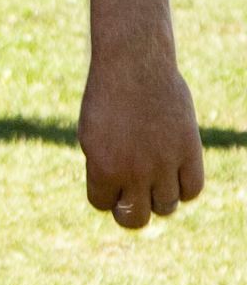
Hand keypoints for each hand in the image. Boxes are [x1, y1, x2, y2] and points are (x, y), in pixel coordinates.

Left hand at [78, 46, 204, 226]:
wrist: (134, 65)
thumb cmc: (107, 99)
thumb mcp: (92, 137)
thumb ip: (104, 171)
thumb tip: (123, 198)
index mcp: (103, 169)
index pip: (103, 204)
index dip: (106, 192)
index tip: (109, 174)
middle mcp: (134, 171)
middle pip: (136, 220)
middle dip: (132, 210)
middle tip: (133, 191)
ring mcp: (164, 162)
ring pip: (167, 207)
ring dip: (159, 198)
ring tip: (154, 176)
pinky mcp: (189, 149)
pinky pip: (192, 190)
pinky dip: (184, 188)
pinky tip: (176, 173)